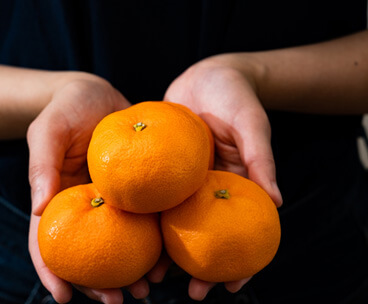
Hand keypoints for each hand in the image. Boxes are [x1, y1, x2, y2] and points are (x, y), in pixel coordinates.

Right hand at [27, 74, 137, 302]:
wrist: (97, 93)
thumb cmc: (66, 108)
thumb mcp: (48, 130)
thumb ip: (41, 165)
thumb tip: (36, 209)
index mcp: (58, 198)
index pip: (48, 241)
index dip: (53, 271)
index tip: (65, 297)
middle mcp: (85, 205)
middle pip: (88, 252)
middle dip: (98, 283)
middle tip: (118, 302)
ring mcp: (112, 201)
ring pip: (119, 243)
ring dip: (129, 271)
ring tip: (146, 288)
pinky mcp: (137, 190)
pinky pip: (144, 218)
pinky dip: (153, 240)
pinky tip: (167, 255)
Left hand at [164, 54, 282, 299]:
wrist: (207, 75)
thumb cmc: (236, 97)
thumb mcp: (252, 124)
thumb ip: (261, 159)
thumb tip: (278, 201)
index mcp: (235, 186)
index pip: (242, 230)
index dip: (241, 261)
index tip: (229, 286)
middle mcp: (210, 190)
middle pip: (206, 236)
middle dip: (199, 267)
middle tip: (191, 292)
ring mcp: (185, 182)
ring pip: (177, 223)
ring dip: (167, 251)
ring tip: (154, 277)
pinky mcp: (163, 169)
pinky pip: (154, 197)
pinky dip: (146, 217)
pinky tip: (132, 234)